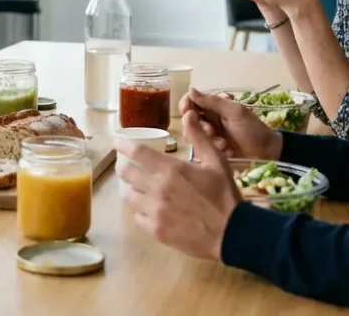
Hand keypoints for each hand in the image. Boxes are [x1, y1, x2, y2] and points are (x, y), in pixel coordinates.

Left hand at [115, 111, 240, 260]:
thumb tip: (187, 114)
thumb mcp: (216, 161)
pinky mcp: (156, 231)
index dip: (123, 145)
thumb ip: (199, 138)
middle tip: (126, 165)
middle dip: (123, 166)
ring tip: (138, 187)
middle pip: (125, 173)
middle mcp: (157, 189)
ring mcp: (155, 211)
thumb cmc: (224, 195)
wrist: (233, 233)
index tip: (116, 141)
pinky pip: (137, 217)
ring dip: (131, 189)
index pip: (137, 152)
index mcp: (171, 169)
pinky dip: (140, 211)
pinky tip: (149, 209)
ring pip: (128, 196)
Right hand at [181, 88, 281, 159]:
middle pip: (188, 119)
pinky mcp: (210, 150)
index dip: (186, 104)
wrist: (267, 153)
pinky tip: (226, 151)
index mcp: (215, 107)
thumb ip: (213, 102)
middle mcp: (209, 120)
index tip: (186, 111)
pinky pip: (201, 148)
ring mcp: (209, 136)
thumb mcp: (235, 112)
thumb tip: (191, 90)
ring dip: (207, 138)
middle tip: (211, 131)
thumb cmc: (253, 130)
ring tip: (223, 143)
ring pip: (193, 134)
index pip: (192, 101)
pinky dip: (213, 149)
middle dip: (198, 125)